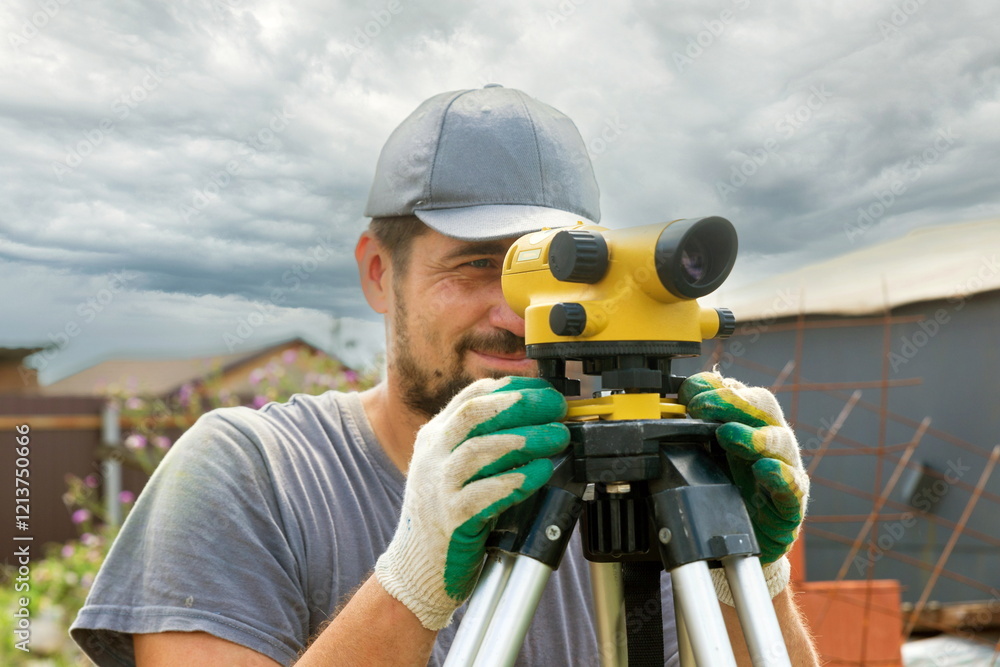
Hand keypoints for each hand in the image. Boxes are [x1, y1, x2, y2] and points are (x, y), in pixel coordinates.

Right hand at [375, 376, 569, 629]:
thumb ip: (486, 442)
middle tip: (556, 406)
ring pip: (480, 449)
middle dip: (520, 404)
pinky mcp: (451, 519)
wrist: (417, 568)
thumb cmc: (447, 515)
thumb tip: (536, 418)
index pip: (471, 397)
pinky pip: (487, 493)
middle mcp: (433, 455)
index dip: (511, 388)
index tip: (543, 390)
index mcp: (435, 437)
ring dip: (526, 439)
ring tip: (558, 438)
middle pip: (474, 414)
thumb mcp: (456, 467)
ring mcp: (438, 487)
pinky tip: (542, 472)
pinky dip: (518, 479)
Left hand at [678, 372, 809, 598]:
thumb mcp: (703, 455)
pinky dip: (779, 475)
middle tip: (701, 407)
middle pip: (762, 405)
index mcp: (746, 421)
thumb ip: (690, 432)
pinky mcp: (792, 500)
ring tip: (727, 434)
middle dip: (732, 401)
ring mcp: (785, 466)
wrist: (743, 539)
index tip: (688, 394)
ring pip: (779, 440)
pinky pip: (792, 484)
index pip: (735, 390)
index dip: (712, 387)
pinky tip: (764, 470)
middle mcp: (768, 436)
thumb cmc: (726, 488)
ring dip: (752, 435)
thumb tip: (667, 409)